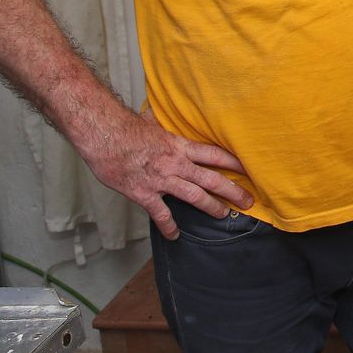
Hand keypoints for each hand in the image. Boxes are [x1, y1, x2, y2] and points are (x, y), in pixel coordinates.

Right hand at [78, 110, 254, 239]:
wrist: (103, 134)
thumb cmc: (125, 127)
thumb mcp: (153, 123)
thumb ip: (164, 127)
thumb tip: (164, 117)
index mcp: (179, 146)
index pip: (214, 154)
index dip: (234, 162)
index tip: (249, 169)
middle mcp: (176, 163)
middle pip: (212, 178)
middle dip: (233, 190)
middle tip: (248, 200)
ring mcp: (161, 180)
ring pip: (195, 196)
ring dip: (212, 207)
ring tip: (223, 214)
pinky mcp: (144, 193)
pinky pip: (161, 214)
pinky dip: (168, 226)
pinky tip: (174, 236)